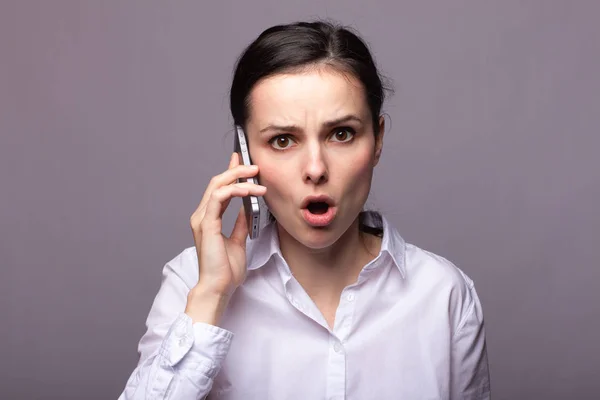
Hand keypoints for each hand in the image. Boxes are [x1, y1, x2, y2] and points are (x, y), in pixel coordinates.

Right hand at [185, 152, 265, 323]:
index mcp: (209, 219)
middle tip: (255, 166)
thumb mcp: (238, 241)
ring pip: (217, 186)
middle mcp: (202, 216)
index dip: (230, 172)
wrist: (218, 288)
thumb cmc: (225, 271)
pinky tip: (250, 191)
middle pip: (217, 182)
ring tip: (257, 177)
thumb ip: (241, 224)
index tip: (240, 159)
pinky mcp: (206, 224)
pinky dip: (235, 190)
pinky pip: (219, 198)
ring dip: (239, 178)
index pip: (219, 188)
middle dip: (236, 170)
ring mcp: (202, 219)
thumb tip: (249, 209)